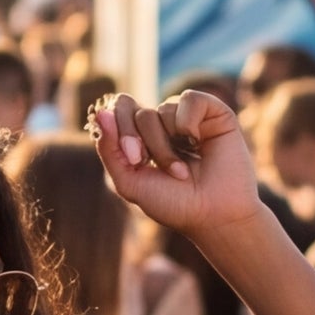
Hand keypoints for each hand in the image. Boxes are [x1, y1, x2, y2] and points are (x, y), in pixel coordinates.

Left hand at [96, 89, 266, 249]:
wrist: (214, 216)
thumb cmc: (174, 204)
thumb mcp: (130, 183)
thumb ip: (110, 150)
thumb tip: (99, 113)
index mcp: (142, 139)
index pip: (119, 111)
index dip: (120, 129)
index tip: (134, 159)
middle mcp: (164, 125)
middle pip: (138, 112)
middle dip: (143, 141)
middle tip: (154, 166)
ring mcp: (188, 118)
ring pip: (162, 108)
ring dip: (167, 144)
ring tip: (182, 170)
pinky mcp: (213, 113)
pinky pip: (189, 99)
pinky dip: (188, 122)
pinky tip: (198, 142)